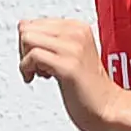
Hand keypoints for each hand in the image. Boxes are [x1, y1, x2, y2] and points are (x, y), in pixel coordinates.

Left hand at [16, 16, 122, 130]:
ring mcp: (74, 48)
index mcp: (77, 27)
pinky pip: (33, 56)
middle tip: (36, 68)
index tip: (37, 60)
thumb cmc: (86, 85)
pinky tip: (38, 79)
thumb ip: (47, 39)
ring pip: (27, 39)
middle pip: (27, 30)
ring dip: (25, 60)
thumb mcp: (66, 54)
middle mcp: (76, 33)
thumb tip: (22, 25)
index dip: (28, 44)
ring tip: (40, 73)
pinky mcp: (69, 65)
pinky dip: (27, 69)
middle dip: (23, 50)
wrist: (108, 106)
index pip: (33, 23)